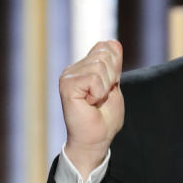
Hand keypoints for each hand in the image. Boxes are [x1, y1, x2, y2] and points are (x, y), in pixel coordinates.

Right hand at [58, 40, 124, 176]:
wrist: (96, 140)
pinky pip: (94, 78)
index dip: (116, 66)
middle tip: (101, 97)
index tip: (109, 87)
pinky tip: (89, 103)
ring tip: (95, 101)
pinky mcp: (67, 85)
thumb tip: (113, 42)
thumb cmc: (104, 119)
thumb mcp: (114, 86)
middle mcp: (73, 69)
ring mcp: (68, 76)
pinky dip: (98, 92)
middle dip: (112, 77)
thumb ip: (114, 65)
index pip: (107, 46)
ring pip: (100, 65)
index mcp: (84, 67)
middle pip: (105, 54)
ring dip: (105, 87)